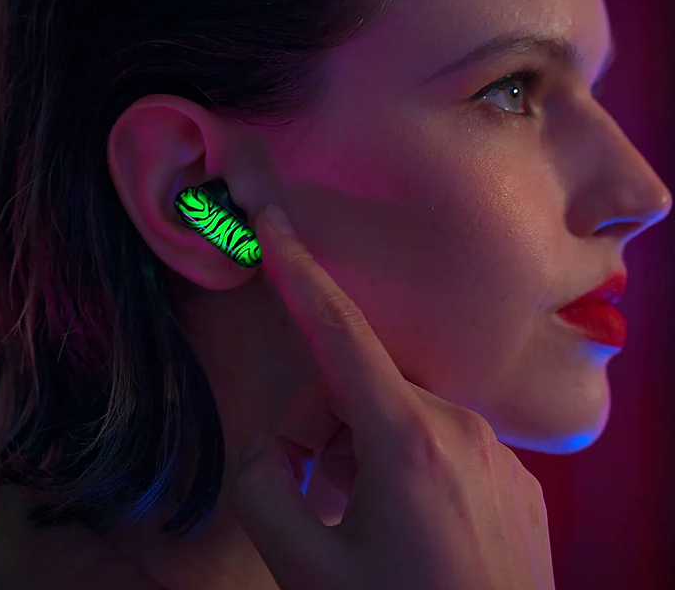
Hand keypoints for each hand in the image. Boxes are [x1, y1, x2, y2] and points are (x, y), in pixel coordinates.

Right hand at [229, 206, 555, 589]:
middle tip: (309, 493)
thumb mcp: (304, 569)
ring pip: (400, 417)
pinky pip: (442, 445)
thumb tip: (277, 453)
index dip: (299, 271)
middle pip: (359, 389)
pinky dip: (407, 468)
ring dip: (362, 452)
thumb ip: (263, 489)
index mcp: (406, 436)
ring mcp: (496, 451)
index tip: (275, 223)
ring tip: (356, 519)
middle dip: (320, 427)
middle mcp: (460, 426)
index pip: (336, 331)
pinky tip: (406, 529)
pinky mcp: (515, 478)